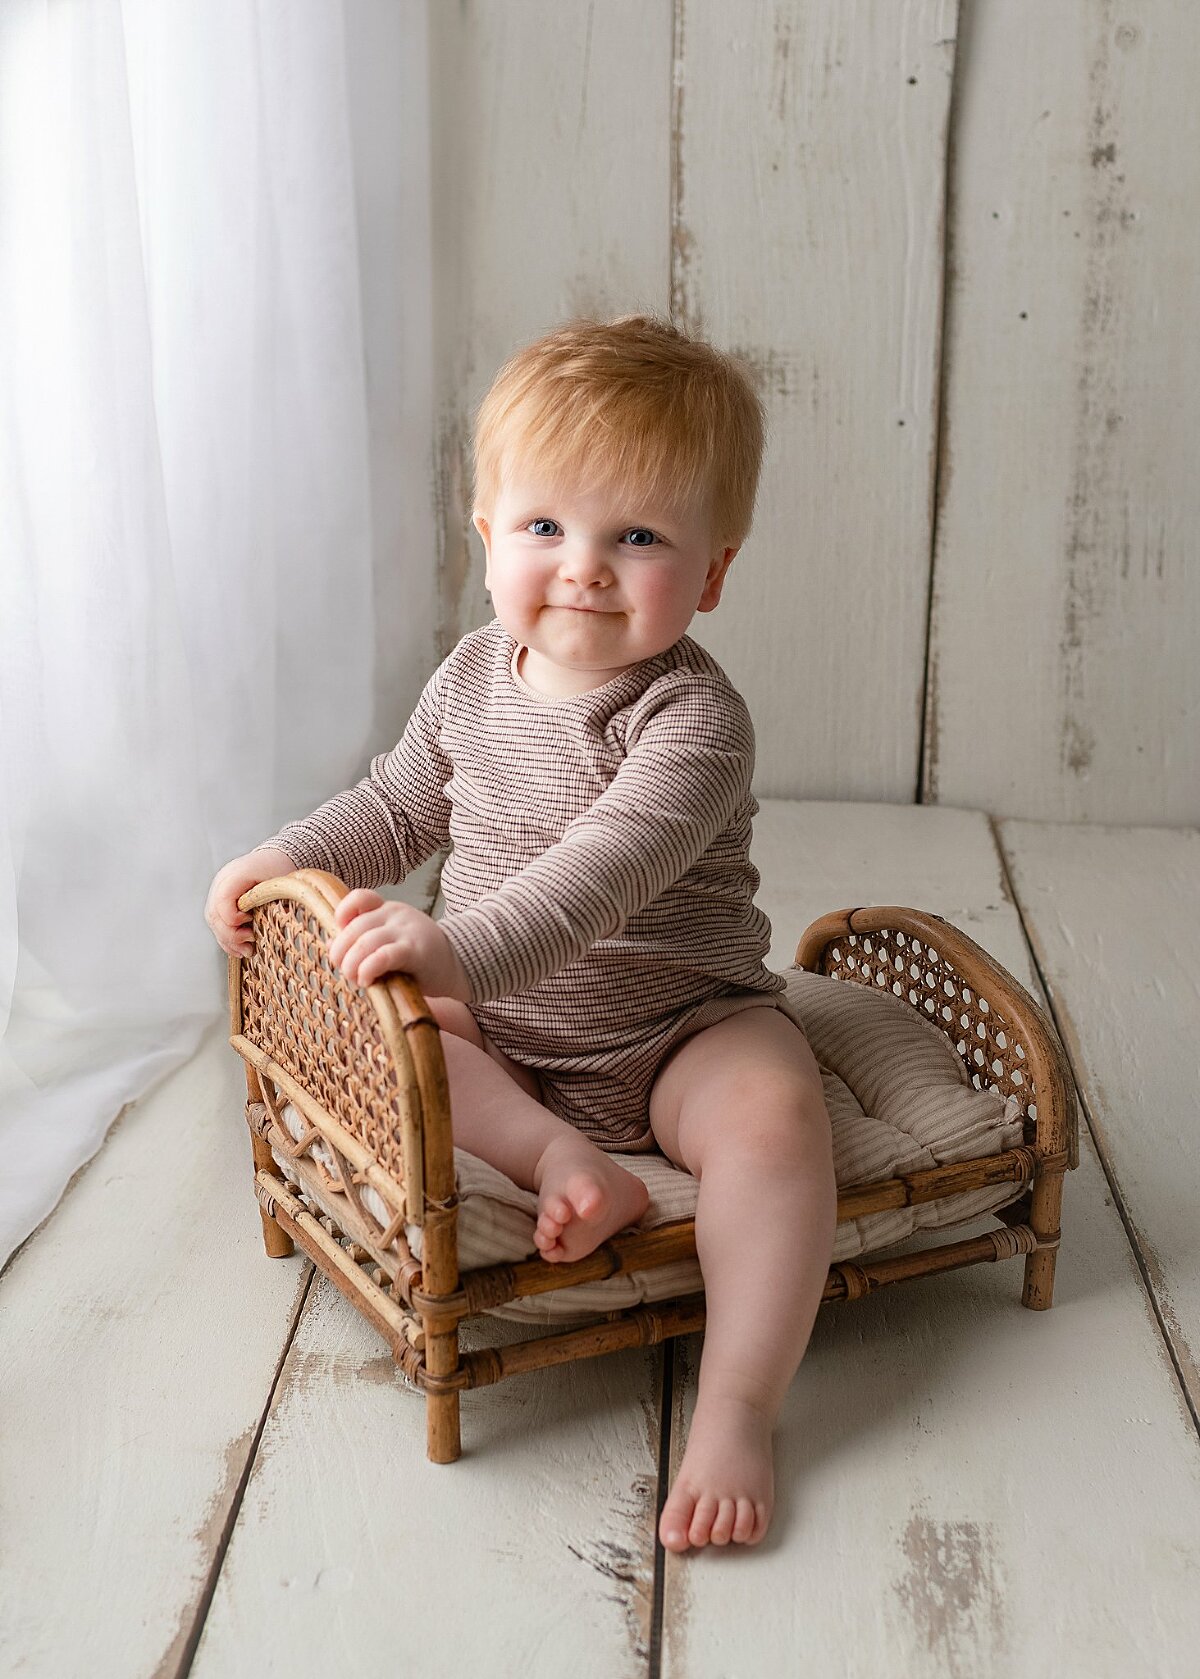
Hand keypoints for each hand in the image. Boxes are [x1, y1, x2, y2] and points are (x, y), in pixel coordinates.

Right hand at [205, 846, 296, 956]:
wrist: (273, 857)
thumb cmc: (278, 868)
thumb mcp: (279, 879)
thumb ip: (273, 898)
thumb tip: (273, 921)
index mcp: (235, 874)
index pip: (222, 901)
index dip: (233, 918)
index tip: (250, 920)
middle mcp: (221, 883)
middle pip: (214, 915)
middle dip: (231, 935)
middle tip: (250, 944)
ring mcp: (218, 892)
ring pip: (214, 922)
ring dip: (229, 941)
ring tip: (247, 951)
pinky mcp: (220, 903)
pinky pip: (217, 924)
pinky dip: (227, 939)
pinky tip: (240, 950)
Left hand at [326, 890, 471, 1001]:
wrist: (457, 965)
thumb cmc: (418, 957)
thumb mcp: (389, 941)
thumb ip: (362, 940)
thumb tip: (330, 944)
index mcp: (388, 909)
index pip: (360, 898)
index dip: (343, 913)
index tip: (340, 933)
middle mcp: (396, 915)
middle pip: (355, 927)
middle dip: (340, 951)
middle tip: (343, 969)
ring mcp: (407, 931)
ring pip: (365, 942)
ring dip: (351, 963)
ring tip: (354, 978)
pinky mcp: (415, 952)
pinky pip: (384, 955)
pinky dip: (368, 968)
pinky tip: (366, 980)